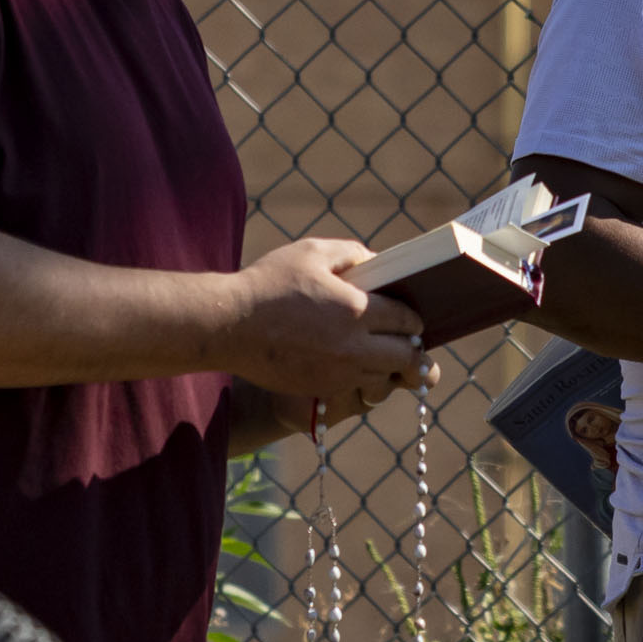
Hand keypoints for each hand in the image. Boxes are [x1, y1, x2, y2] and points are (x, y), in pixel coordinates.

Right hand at [224, 235, 425, 408]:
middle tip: (406, 340)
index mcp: (356, 310)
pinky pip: (356, 388)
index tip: (411, 319)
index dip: (414, 319)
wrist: (228, 326)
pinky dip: (361, 377)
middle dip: (411, 348)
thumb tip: (376, 262)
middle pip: (406, 357)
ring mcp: (338, 373)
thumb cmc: (269, 283)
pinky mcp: (321, 389)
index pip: (407, 321)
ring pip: (383, 377)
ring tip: (382, 353)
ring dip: (387, 366)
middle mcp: (353, 346)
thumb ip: (351, 253)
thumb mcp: (311, 252)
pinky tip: (352, 363)